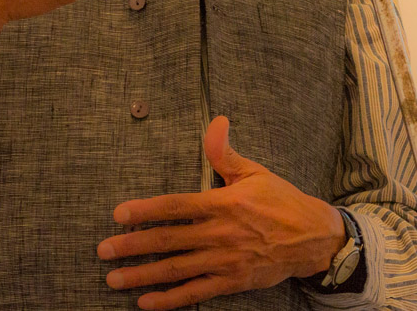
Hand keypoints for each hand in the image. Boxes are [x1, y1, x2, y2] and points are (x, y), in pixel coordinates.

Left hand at [97, 116, 345, 309]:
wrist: (313, 238)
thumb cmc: (281, 201)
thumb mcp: (254, 172)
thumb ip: (225, 153)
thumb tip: (216, 122)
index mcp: (223, 203)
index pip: (176, 206)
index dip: (146, 211)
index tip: (119, 214)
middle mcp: (220, 234)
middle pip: (168, 241)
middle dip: (132, 246)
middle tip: (103, 250)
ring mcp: (225, 261)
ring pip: (176, 270)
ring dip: (142, 275)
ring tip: (114, 279)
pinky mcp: (232, 282)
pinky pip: (196, 292)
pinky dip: (170, 299)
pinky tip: (146, 302)